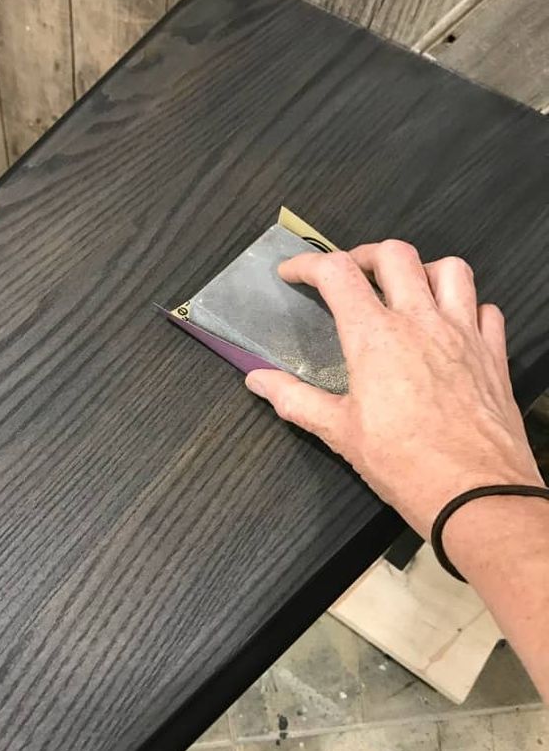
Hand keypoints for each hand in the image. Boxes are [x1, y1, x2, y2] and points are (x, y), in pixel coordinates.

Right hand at [245, 240, 542, 536]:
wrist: (475, 495)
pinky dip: (468, 306)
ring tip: (406, 288)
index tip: (293, 274)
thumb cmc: (406, 466)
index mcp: (375, 338)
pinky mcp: (493, 356)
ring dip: (423, 269)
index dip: (307, 264)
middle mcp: (421, 323)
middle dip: (364, 255)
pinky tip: (452, 324)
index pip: (337, 273)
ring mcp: (463, 335)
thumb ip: (294, 399)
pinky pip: (487, 310)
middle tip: (349, 274)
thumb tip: (258, 380)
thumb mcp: (339, 433)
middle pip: (394, 255)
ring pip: (450, 269)